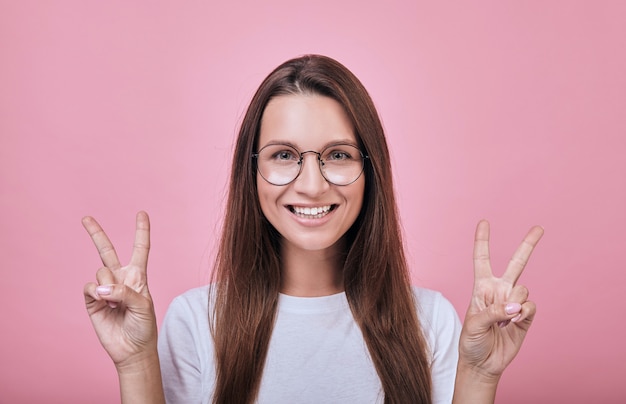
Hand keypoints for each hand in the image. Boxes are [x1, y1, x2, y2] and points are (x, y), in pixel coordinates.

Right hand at [82, 211, 157, 368]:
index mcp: (138, 275)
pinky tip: (102, 303)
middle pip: (106, 250)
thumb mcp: (143, 306)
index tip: (141, 213)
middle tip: (85, 218)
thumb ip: (124, 292)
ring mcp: (105, 288)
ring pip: (100, 272)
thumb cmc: (144, 326)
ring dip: (108, 286)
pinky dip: (95, 293)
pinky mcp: (92, 301)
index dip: (141, 230)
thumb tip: (101, 287)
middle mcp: (120, 278)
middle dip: (96, 233)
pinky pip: (89, 287)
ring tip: (115, 304)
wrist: (132, 349)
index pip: (140, 248)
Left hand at [458, 220, 543, 379]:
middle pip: (516, 263)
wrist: (482, 363)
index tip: (484, 222)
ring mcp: (514, 303)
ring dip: (515, 303)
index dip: (482, 241)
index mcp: (481, 287)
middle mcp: (500, 291)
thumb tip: (515, 306)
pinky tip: (515, 322)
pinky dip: (524, 313)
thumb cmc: (471, 341)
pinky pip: (531, 306)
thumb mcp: (473, 324)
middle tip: (539, 228)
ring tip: (504, 319)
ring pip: (523, 289)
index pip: (482, 259)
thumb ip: (493, 312)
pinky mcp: (525, 317)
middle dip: (528, 245)